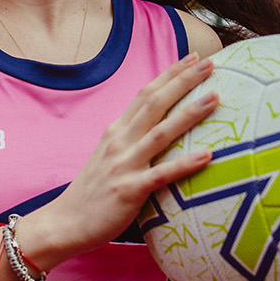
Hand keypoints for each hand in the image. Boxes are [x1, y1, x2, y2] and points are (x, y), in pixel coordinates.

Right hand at [43, 53, 217, 257]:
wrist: (64, 222)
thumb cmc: (91, 193)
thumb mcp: (107, 157)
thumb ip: (129, 141)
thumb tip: (158, 131)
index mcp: (115, 131)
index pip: (145, 94)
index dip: (170, 75)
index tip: (193, 58)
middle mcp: (120, 141)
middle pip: (155, 103)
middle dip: (183, 81)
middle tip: (210, 64)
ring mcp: (124, 164)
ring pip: (161, 132)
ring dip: (189, 113)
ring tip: (215, 98)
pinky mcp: (129, 190)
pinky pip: (162, 174)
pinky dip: (185, 163)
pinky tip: (208, 155)